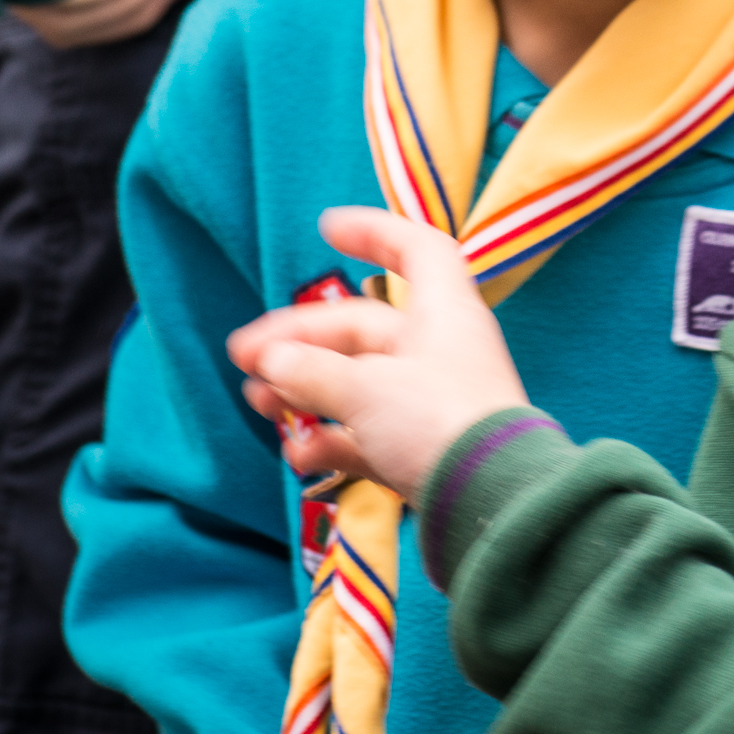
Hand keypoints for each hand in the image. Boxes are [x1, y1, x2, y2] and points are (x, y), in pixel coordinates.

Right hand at [228, 207, 530, 501]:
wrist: (490, 505)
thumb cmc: (438, 423)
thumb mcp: (366, 390)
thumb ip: (313, 372)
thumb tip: (271, 360)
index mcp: (444, 311)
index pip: (417, 250)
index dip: (375, 232)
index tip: (327, 228)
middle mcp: (439, 348)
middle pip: (362, 327)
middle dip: (300, 340)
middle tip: (243, 357)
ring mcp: (429, 400)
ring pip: (357, 382)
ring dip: (306, 390)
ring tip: (259, 404)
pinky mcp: (420, 448)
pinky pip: (366, 433)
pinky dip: (331, 439)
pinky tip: (298, 453)